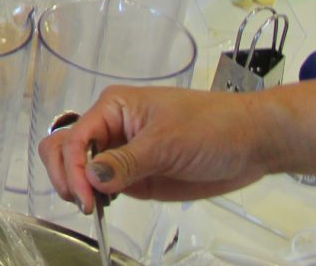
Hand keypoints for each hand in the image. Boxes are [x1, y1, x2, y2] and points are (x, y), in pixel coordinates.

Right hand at [40, 86, 281, 213]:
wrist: (250, 142)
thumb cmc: (214, 127)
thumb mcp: (168, 142)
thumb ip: (127, 162)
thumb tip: (91, 177)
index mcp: (113, 108)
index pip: (76, 137)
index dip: (74, 168)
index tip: (87, 198)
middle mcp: (111, 129)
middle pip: (64, 148)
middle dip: (66, 175)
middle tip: (87, 205)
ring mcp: (121, 154)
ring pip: (77, 167)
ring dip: (74, 185)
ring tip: (93, 207)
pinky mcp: (134, 176)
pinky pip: (101, 185)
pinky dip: (93, 196)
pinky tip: (103, 207)